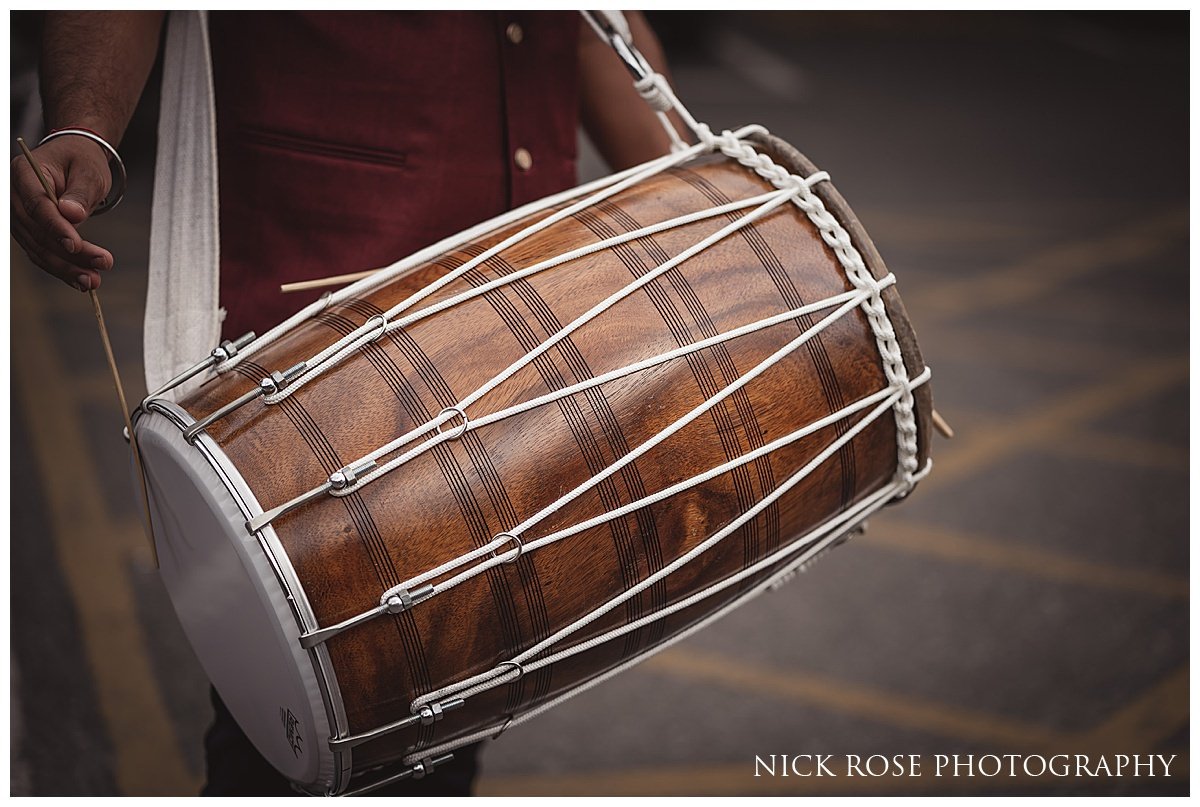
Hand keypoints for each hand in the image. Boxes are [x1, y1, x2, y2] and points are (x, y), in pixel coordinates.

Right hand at [10, 135, 115, 291]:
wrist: (75, 159)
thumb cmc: (82, 160)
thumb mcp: (89, 170)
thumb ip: (80, 193)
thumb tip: (72, 215)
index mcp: (24, 172)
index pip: (37, 205)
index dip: (56, 228)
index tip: (76, 245)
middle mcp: (15, 195)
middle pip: (38, 231)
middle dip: (69, 254)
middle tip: (99, 267)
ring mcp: (19, 215)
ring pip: (38, 247)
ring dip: (66, 268)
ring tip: (92, 281)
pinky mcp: (29, 230)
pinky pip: (41, 252)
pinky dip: (62, 267)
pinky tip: (80, 280)